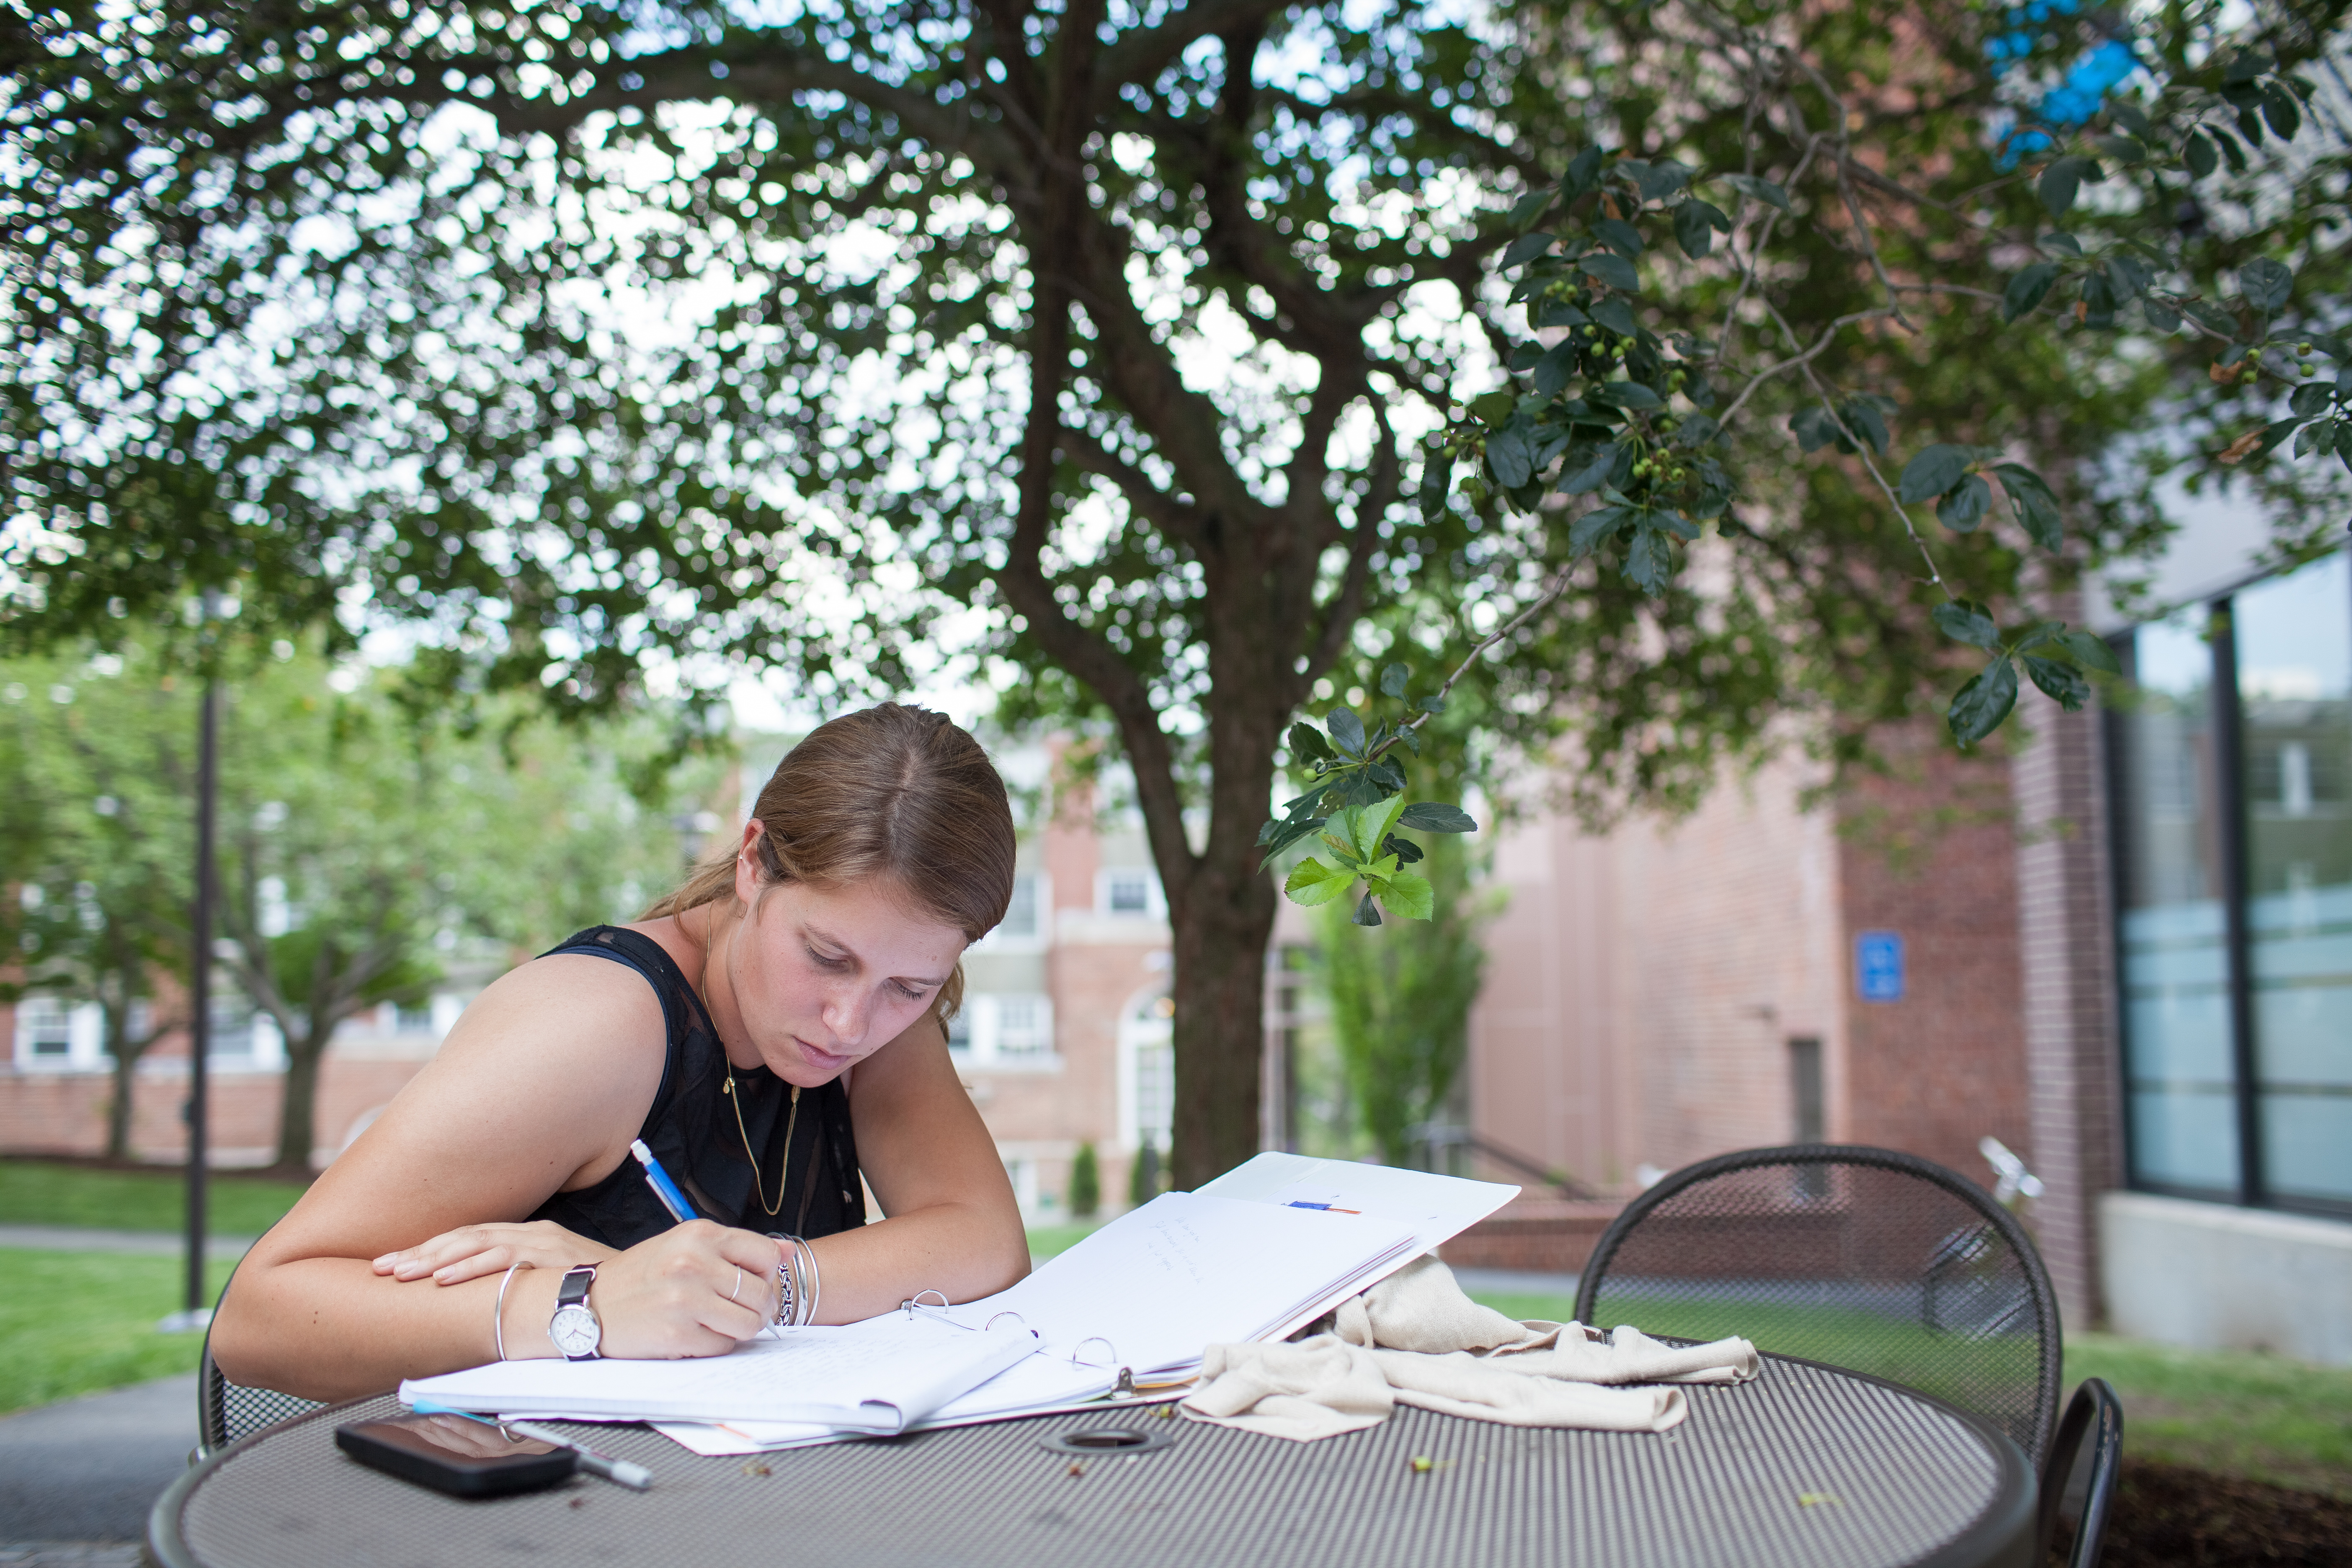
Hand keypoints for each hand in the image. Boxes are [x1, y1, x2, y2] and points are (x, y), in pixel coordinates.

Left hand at [375, 1220, 616, 1285]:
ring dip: (435, 1258)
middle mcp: (533, 1233)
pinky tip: (444, 1278)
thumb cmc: (594, 1298)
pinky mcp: (553, 1254)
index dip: (429, 1250)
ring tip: (402, 1273)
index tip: (395, 1264)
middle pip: (465, 1235)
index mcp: (529, 1237)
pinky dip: (471, 1266)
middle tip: (382, 1268)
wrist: (639, 1293)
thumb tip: (482, 1305)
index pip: (469, 1237)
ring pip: (477, 1241)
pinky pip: (504, 1257)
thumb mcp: (550, 1287)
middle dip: (419, 1252)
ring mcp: (543, 1241)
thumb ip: (519, 1286)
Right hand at [579, 1221, 782, 1358]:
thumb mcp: (686, 1246)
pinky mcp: (677, 1334)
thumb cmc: (642, 1275)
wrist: (588, 1304)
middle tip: (735, 1310)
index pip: (766, 1255)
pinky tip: (693, 1333)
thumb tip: (787, 1251)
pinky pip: (723, 1346)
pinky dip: (714, 1344)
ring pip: (749, 1323)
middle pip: (762, 1293)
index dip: (766, 1274)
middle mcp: (694, 1262)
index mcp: (700, 1234)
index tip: (750, 1283)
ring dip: (738, 1329)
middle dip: (757, 1307)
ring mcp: (686, 1299)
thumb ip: (736, 1249)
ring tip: (715, 1322)